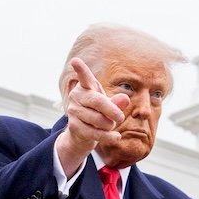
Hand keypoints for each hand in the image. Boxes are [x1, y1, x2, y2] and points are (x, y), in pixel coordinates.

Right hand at [57, 58, 130, 174]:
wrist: (83, 134)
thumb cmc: (98, 114)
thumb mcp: (109, 106)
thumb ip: (117, 102)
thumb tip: (125, 98)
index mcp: (86, 87)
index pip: (84, 77)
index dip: (81, 70)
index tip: (75, 61)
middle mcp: (76, 96)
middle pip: (97, 101)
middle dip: (112, 111)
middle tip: (121, 118)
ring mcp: (73, 111)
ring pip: (98, 119)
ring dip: (109, 125)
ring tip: (110, 126)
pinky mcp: (74, 126)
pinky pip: (95, 133)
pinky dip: (108, 136)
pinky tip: (116, 137)